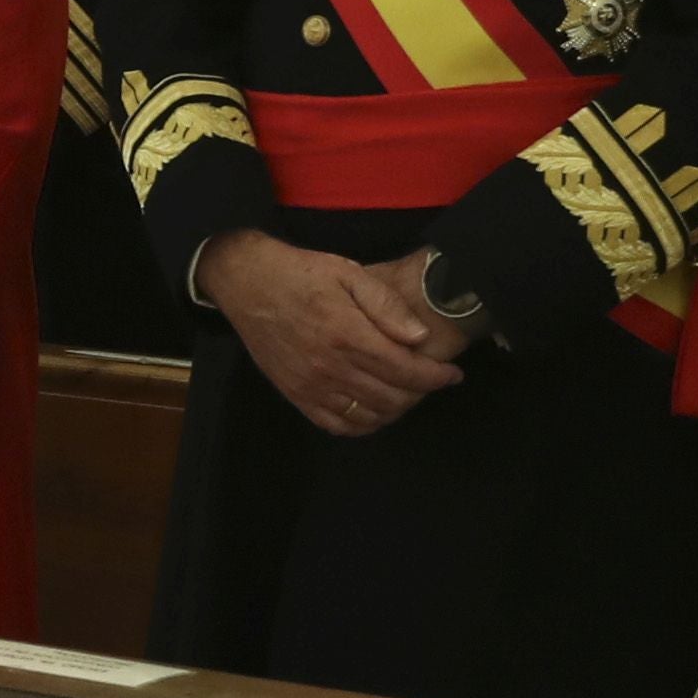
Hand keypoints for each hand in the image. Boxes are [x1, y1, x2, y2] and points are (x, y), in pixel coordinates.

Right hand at [196, 231, 465, 437]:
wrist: (246, 282)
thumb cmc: (301, 273)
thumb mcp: (349, 272)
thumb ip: (386, 304)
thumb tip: (419, 337)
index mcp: (346, 333)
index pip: (405, 369)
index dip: (435, 376)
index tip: (451, 374)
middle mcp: (329, 366)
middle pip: (392, 396)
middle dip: (421, 392)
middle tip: (430, 380)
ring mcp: (310, 385)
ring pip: (369, 415)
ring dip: (396, 409)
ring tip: (406, 392)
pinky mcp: (295, 394)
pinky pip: (337, 425)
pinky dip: (363, 424)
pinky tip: (374, 409)